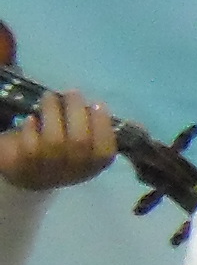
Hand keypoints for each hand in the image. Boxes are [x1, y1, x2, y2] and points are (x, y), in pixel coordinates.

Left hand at [0, 92, 120, 192]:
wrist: (25, 171)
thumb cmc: (57, 152)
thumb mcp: (79, 145)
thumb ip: (89, 130)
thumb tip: (93, 106)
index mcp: (92, 167)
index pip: (105, 151)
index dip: (103, 126)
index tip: (98, 104)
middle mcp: (72, 171)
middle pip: (80, 141)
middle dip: (77, 111)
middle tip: (72, 93)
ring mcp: (47, 169)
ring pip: (54, 140)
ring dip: (52, 112)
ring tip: (49, 97)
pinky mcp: (23, 164)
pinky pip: (30, 143)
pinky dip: (30, 126)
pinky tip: (31, 119)